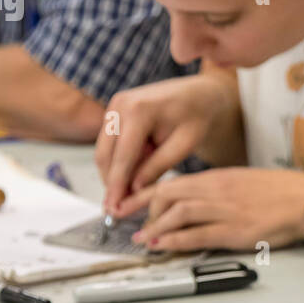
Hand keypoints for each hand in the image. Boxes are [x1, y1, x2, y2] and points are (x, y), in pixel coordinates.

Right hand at [96, 75, 228, 215]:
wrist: (199, 93)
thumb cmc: (198, 115)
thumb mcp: (184, 145)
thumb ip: (157, 167)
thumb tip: (134, 190)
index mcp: (140, 109)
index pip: (123, 157)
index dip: (117, 187)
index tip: (114, 209)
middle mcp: (121, 104)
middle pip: (105, 155)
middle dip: (111, 183)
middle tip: (118, 208)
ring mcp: (115, 105)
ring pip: (104, 151)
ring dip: (114, 173)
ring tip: (130, 193)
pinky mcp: (114, 110)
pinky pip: (109, 143)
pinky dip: (118, 161)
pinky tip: (133, 175)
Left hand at [130, 167, 303, 251]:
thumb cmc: (282, 193)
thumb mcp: (245, 183)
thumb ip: (219, 190)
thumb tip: (195, 202)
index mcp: (220, 177)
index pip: (173, 181)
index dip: (146, 192)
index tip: (129, 201)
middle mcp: (218, 190)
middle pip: (168, 194)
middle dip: (144, 208)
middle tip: (131, 222)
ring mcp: (226, 210)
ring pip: (178, 213)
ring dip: (155, 227)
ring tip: (142, 238)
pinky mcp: (235, 230)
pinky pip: (198, 234)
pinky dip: (175, 240)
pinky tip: (163, 246)